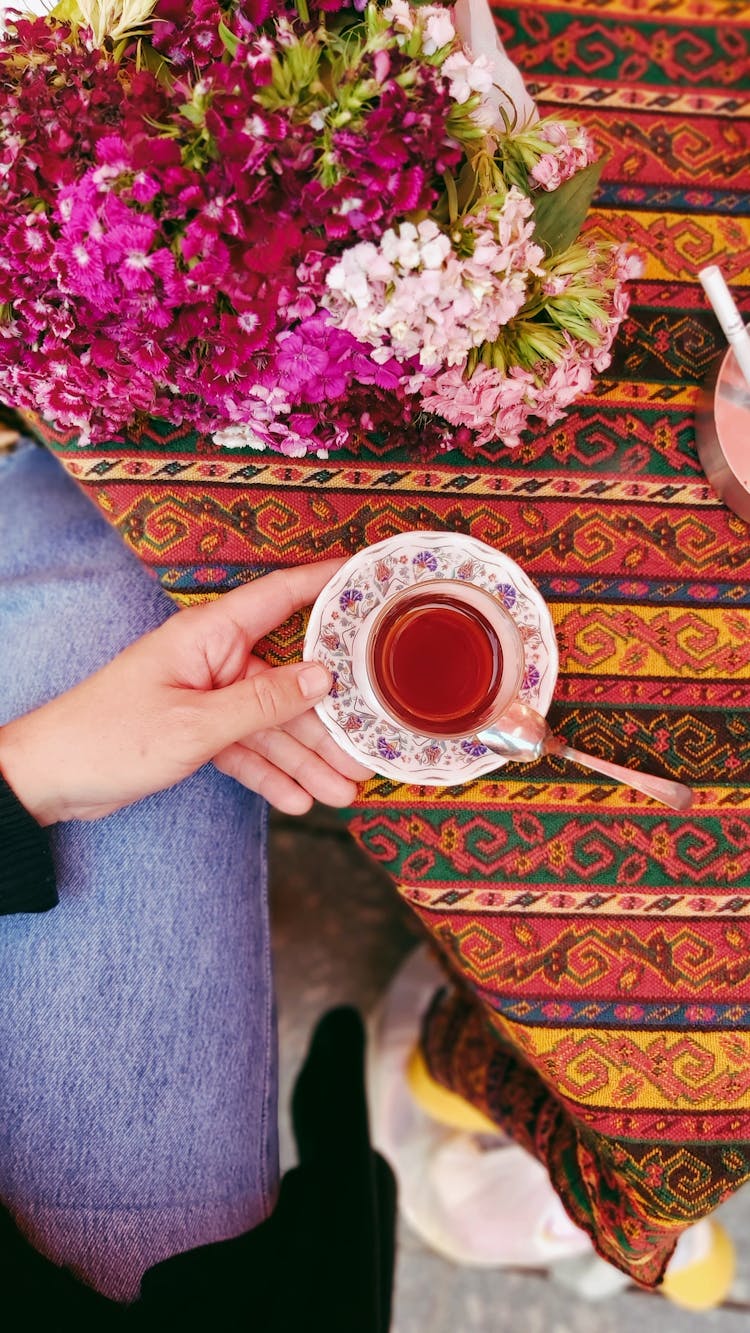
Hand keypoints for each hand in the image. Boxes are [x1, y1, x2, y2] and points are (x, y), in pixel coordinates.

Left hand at [0, 560, 371, 823]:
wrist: (48, 778)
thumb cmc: (109, 736)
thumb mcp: (196, 725)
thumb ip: (264, 704)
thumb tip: (324, 679)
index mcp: (210, 635)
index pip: (281, 597)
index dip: (328, 583)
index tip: (371, 575)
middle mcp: (214, 660)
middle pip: (288, 681)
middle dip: (328, 719)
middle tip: (368, 749)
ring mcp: (206, 698)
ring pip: (270, 725)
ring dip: (305, 759)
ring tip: (344, 791)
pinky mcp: (196, 733)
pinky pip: (245, 749)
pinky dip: (269, 774)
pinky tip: (298, 800)